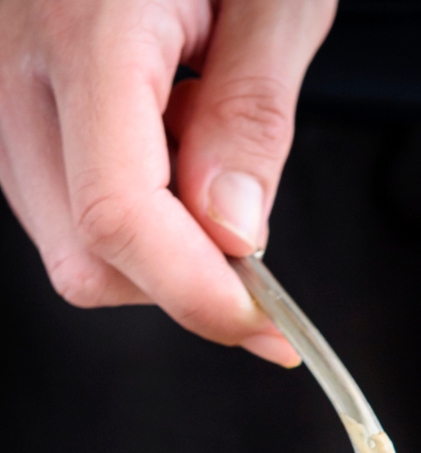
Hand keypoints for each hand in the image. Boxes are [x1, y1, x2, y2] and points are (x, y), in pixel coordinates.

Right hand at [0, 0, 335, 363]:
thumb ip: (253, 115)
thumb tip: (231, 234)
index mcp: (87, 26)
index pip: (119, 216)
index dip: (199, 295)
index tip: (269, 328)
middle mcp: (14, 59)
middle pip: (84, 256)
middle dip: (179, 277)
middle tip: (250, 228)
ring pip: (66, 240)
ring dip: (156, 245)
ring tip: (206, 149)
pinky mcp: (6, 95)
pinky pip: (60, 197)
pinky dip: (129, 208)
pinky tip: (170, 141)